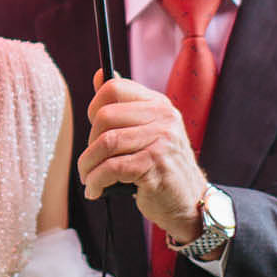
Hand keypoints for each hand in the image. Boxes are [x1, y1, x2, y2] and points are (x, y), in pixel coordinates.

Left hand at [79, 71, 207, 246]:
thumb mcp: (148, 131)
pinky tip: (96, 190)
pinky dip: (96, 181)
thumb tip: (99, 76)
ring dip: (88, 165)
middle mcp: (164, 118)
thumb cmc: (161, 166)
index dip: (94, 108)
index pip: (114, 88)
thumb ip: (125, 105)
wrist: (188, 200)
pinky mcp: (155, 165)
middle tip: (92, 161)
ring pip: (105, 143)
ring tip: (89, 178)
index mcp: (159, 104)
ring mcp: (161, 141)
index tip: (94, 130)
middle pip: (104, 117)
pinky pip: (111, 168)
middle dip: (90, 143)